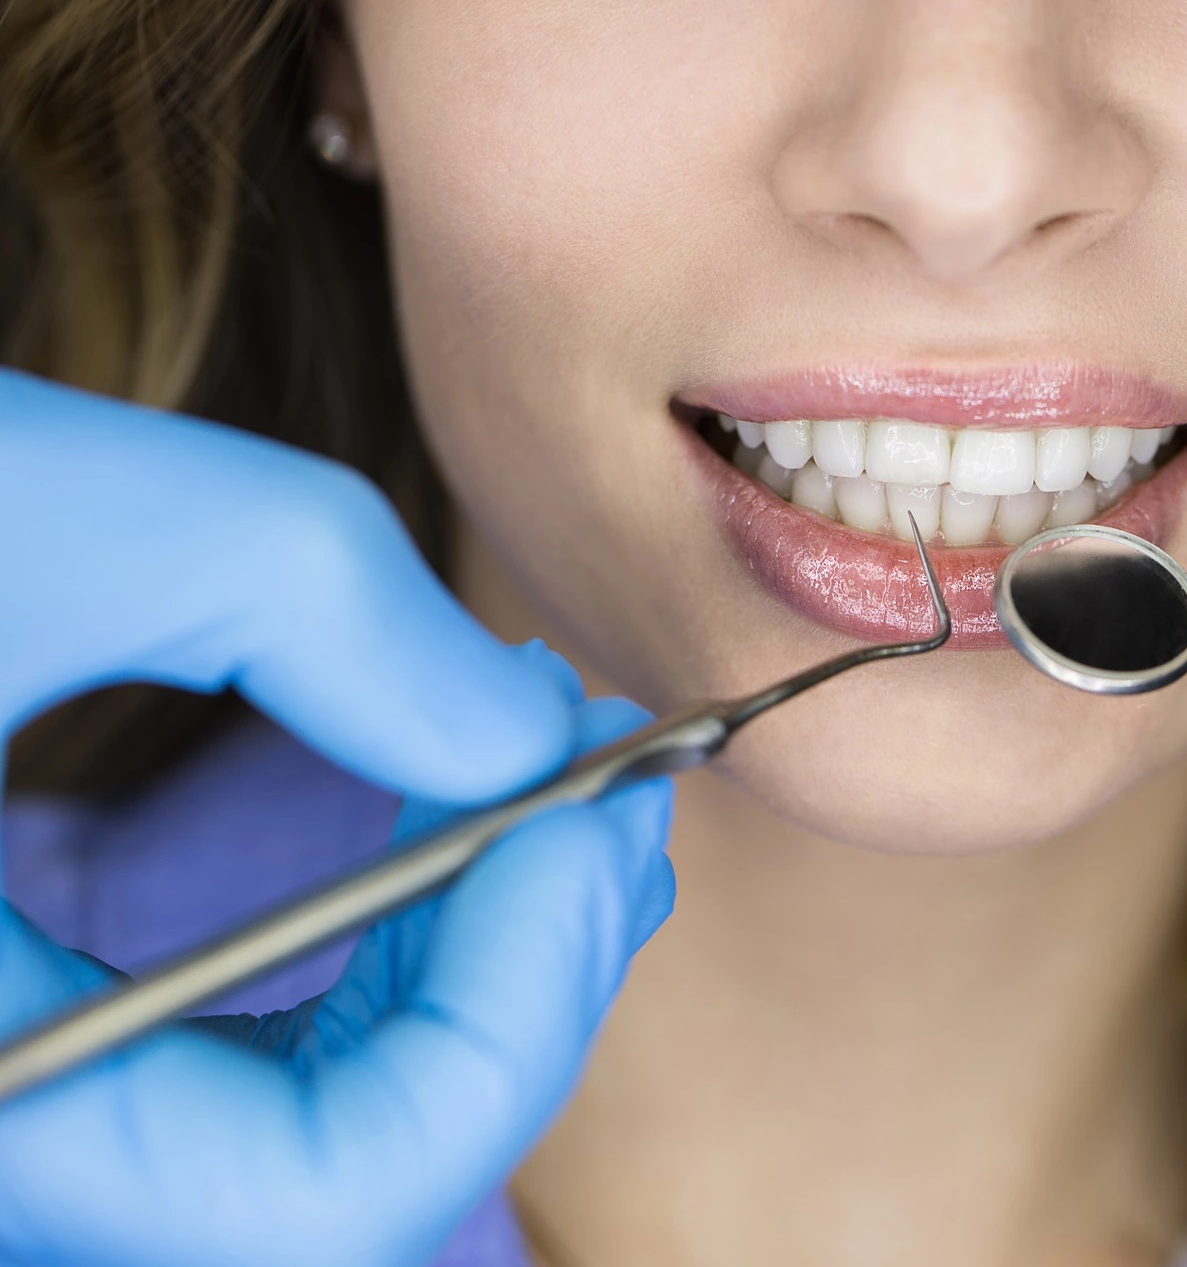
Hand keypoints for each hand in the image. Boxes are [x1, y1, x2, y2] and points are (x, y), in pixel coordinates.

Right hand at [0, 370, 674, 1266]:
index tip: (590, 817)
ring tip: (553, 805)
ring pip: (314, 1146)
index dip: (510, 1020)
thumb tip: (529, 731)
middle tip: (613, 805)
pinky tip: (437, 831)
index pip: (325, 1196)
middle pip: (345, 1189)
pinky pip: (248, 1075)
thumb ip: (323, 602)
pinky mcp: (32, 1050)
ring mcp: (20, 1110)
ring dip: (471, 986)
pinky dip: (379, 967)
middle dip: (520, 998)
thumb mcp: (47, 505)